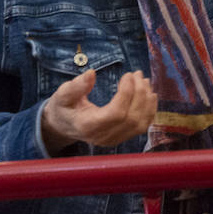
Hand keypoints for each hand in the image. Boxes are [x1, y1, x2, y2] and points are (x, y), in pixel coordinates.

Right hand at [40, 68, 156, 153]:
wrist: (64, 125)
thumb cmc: (63, 107)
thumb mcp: (62, 95)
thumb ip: (76, 86)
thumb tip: (91, 74)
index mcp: (88, 126)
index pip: (116, 113)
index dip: (126, 93)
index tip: (127, 74)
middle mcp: (103, 137)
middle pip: (131, 118)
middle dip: (139, 93)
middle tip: (138, 73)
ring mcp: (114, 140)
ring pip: (140, 124)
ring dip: (147, 101)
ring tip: (144, 81)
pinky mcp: (121, 137)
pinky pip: (142, 127)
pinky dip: (149, 110)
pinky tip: (149, 95)